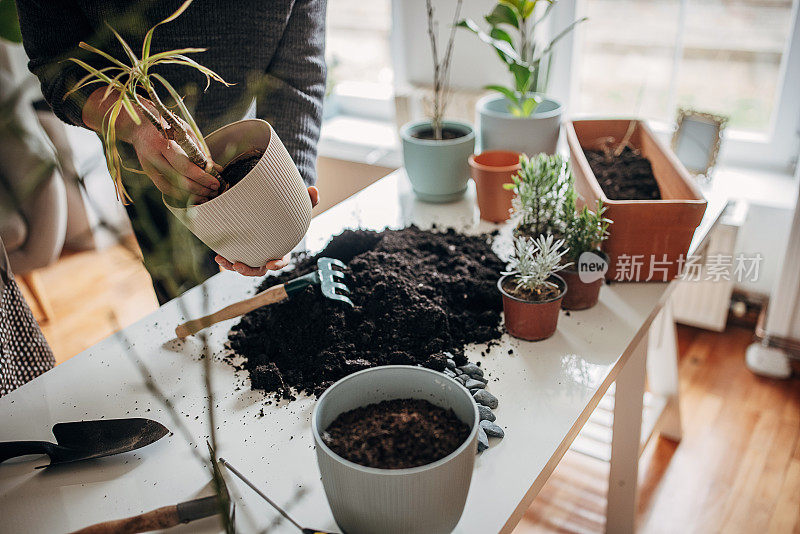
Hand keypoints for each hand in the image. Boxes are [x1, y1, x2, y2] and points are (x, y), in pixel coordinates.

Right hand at [83, 87, 219, 203]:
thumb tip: (216, 169)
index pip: (185, 166)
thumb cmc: (166, 125)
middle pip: (178, 179)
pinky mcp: (147, 172)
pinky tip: (191, 197)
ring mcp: (148, 166)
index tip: (216, 182)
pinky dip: (178, 195)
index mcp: (163, 142)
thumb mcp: (184, 132)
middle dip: (199, 187)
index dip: (202, 177)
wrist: (138, 124)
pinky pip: (163, 188)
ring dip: (190, 195)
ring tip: (206, 197)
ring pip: (170, 188)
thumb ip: (199, 150)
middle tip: (214, 191)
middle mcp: (153, 156)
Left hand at [215, 186, 319, 275]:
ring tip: (223, 261)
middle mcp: (267, 255)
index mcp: (282, 249)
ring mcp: (254, 255)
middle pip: (259, 270)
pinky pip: (234, 258)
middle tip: (240, 266)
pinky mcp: (243, 251)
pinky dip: (226, 259)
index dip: (277, 264)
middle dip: (249, 271)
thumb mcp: (300, 208)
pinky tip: (218, 255)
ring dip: (234, 267)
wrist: (275, 214)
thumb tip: (314, 190)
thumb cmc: (289, 215)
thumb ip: (309, 201)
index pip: (282, 261)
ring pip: (245, 267)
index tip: (271, 263)